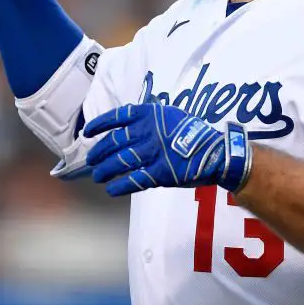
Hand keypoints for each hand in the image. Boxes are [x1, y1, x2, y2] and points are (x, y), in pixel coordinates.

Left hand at [83, 103, 250, 196]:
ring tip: (98, 176)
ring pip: (120, 162)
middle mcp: (147, 132)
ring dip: (105, 170)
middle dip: (99, 152)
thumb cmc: (193, 132)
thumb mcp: (170, 115)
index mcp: (149, 114)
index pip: (117, 117)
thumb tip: (129, 123)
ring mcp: (152, 153)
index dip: (99, 125)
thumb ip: (150, 118)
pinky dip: (120, 186)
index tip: (88, 133)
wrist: (215, 152)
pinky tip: (112, 190)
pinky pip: (134, 180)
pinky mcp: (159, 173)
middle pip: (114, 142)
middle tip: (91, 160)